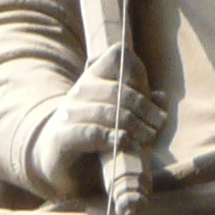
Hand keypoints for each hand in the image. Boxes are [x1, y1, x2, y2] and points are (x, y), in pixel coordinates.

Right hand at [24, 55, 163, 202]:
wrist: (53, 156)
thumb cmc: (90, 130)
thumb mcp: (114, 114)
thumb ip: (137, 104)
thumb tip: (161, 98)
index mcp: (93, 77)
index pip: (115, 57)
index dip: (136, 71)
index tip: (150, 95)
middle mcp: (79, 90)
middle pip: (117, 91)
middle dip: (143, 107)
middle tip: (158, 123)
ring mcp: (68, 113)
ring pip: (107, 112)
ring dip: (133, 125)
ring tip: (147, 137)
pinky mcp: (61, 136)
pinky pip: (90, 132)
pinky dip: (111, 136)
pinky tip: (125, 142)